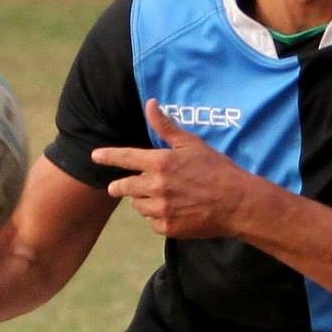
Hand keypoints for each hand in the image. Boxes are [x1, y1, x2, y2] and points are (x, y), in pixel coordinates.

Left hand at [91, 99, 260, 239]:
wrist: (236, 203)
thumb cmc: (216, 170)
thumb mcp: (192, 144)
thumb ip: (166, 127)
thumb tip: (150, 103)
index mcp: (160, 163)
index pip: (125, 158)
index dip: (107, 156)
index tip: (95, 156)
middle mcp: (156, 187)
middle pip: (124, 188)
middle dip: (119, 187)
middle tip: (117, 187)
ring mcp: (161, 210)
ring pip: (137, 206)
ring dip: (141, 201)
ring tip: (158, 197)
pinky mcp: (167, 228)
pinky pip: (152, 222)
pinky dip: (157, 217)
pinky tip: (172, 211)